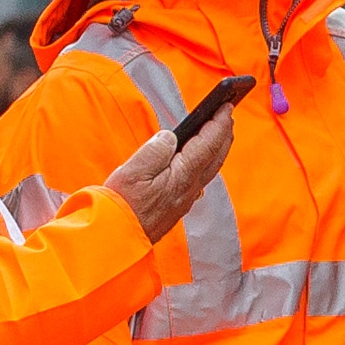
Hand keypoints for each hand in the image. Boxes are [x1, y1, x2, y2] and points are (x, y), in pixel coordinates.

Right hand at [110, 109, 237, 244]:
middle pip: (214, 157)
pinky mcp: (177, 205)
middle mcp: (188, 188)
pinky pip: (200, 178)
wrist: (117, 237)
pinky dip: (207, 162)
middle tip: (228, 115)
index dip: (218, 124)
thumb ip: (155, 151)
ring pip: (209, 169)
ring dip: (218, 148)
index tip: (226, 107)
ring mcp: (185, 198)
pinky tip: (202, 160)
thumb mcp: (133, 171)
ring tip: (220, 133)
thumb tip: (170, 137)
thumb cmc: (122, 205)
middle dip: (223, 134)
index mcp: (181, 176)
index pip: (207, 145)